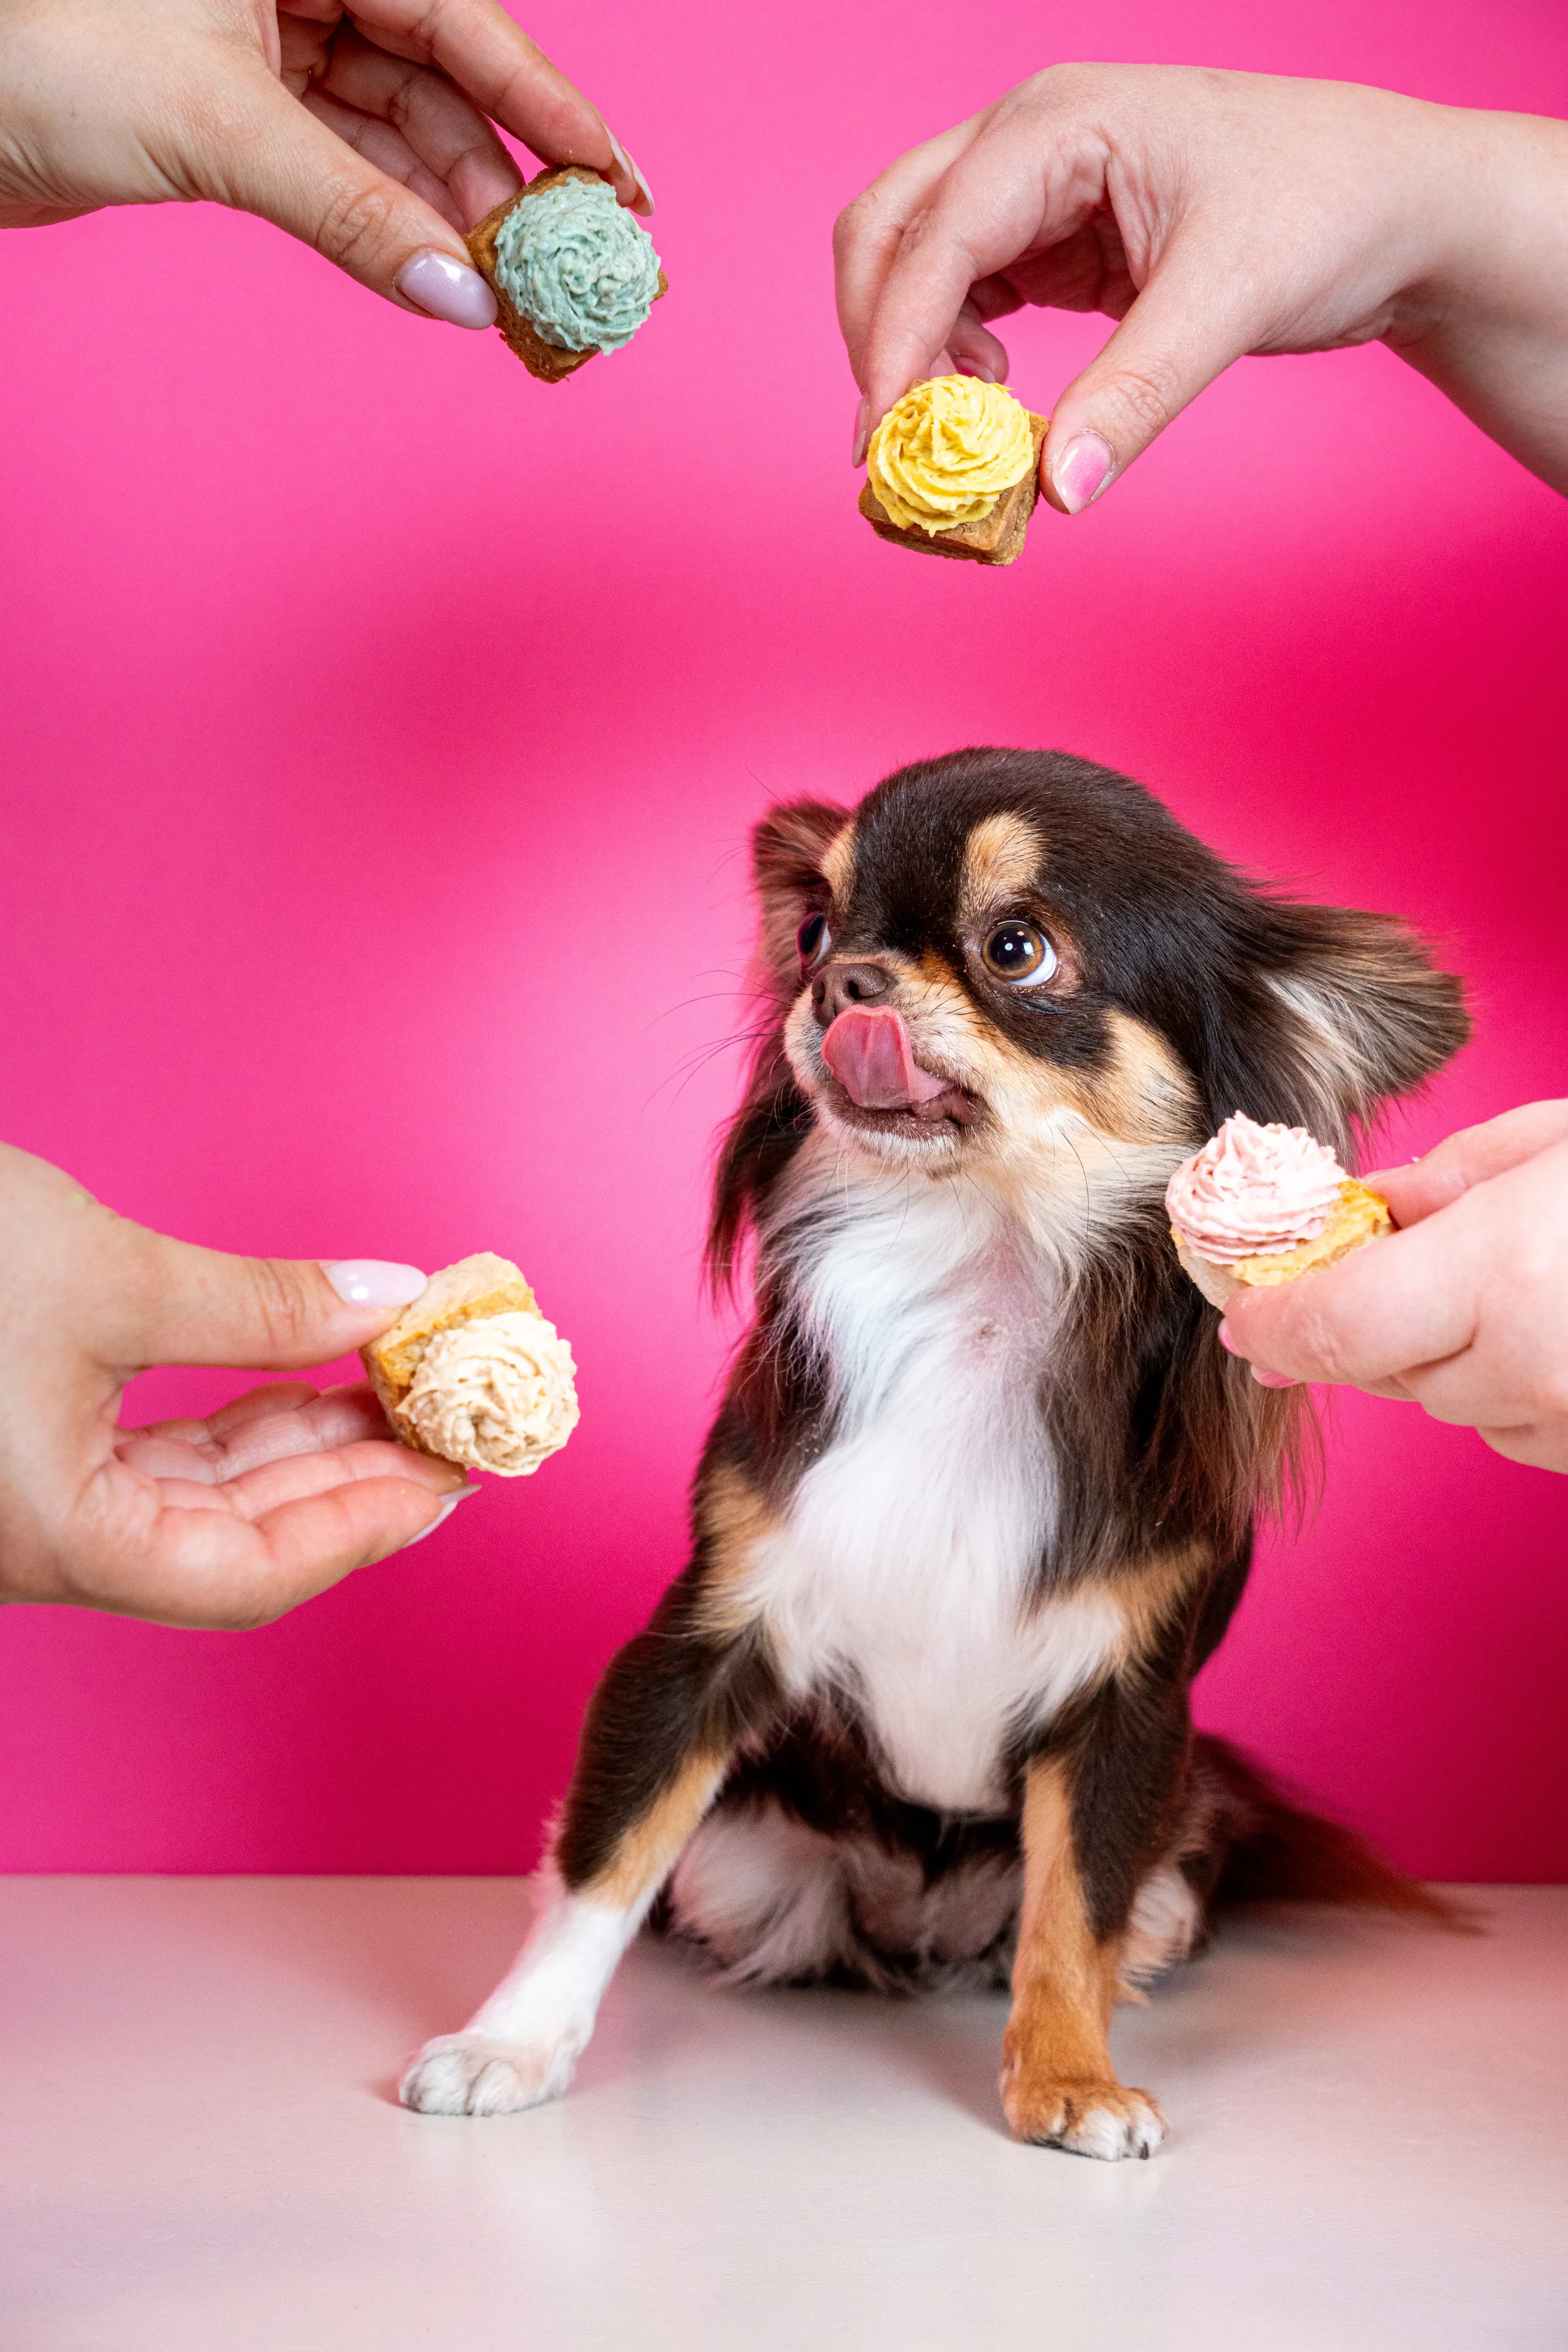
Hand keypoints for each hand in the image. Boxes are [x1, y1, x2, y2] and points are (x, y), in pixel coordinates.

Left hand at [0, 0, 651, 328]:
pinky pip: (352, 171)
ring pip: (404, 133)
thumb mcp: (221, 131)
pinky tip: (447, 279)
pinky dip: (398, 228)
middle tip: (582, 260)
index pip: (460, 16)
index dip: (548, 104)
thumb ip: (353, 215)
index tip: (617, 181)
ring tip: (522, 295)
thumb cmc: (44, 60)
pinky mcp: (245, 114)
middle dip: (514, 177)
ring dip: (461, 218)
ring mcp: (273, 46)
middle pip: (445, 79)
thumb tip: (459, 296)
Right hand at [0, 1143, 472, 1627]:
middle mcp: (43, 1540)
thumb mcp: (108, 1276)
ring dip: (301, 1445)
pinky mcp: (22, 1442)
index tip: (453, 1476)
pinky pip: (154, 1455)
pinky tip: (309, 1375)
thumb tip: (388, 1297)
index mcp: (57, 1538)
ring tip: (399, 1390)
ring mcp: (30, 1496)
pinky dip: (237, 1419)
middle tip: (453, 1428)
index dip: (362, 1529)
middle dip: (351, 1483)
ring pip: (199, 1497)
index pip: (248, 1577)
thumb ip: (261, 1306)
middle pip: (236, 1543)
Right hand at [835, 64, 1567, 507]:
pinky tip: (994, 401)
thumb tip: (1056, 491)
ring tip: (959, 431)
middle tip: (896, 447)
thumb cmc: (1328, 208)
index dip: (896, 338)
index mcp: (1059, 121)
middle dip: (878, 338)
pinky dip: (954, 355)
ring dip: (911, 349)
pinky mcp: (1056, 243)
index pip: (935, 231)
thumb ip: (1134, 397)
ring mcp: (1037, 192)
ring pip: (914, 263)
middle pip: (888, 230)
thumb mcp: (1229, 303)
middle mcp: (1030, 142)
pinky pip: (965, 295)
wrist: (1396, 206)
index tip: (884, 439)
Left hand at [1218, 1103, 1567, 1473]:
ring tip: (1531, 1283)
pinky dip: (1516, 1387)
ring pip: (1450, 1403)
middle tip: (1409, 1261)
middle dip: (1378, 1318)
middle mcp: (1528, 1369)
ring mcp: (1565, 1427)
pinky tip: (1562, 1331)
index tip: (1244, 1312)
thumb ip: (1451, 1178)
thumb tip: (1369, 1206)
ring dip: (1453, 1353)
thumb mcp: (1563, 1142)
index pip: (1334, 1326)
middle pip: (1385, 1369)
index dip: (1274, 1322)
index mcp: (1505, 1274)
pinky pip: (1515, 1427)